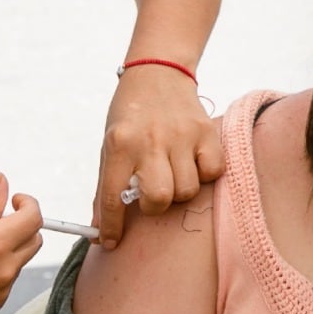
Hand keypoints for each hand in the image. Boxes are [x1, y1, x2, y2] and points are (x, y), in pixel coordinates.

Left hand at [93, 65, 223, 247]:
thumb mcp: (110, 145)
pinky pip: (212, 172)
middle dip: (154, 206)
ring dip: (179, 190)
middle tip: (151, 195)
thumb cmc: (131, 116)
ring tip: (172, 173)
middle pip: (159, 198)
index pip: (113, 196)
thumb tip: (101, 230)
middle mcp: (150, 140)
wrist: (158, 72)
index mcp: (119, 144)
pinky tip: (192, 162)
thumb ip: (107, 185)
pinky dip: (204, 174)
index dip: (111, 226)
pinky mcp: (206, 131)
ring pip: (187, 190)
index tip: (110, 241)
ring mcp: (181, 135)